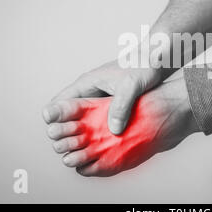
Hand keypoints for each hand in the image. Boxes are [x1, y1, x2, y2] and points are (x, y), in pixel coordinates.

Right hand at [43, 77, 197, 175]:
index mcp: (87, 83)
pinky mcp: (112, 105)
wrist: (157, 59)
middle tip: (71, 149)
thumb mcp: (131, 86)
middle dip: (68, 131)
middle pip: (69, 115)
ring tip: (86, 152)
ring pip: (84, 120)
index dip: (54, 119)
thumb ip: (121, 106)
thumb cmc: (142, 66)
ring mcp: (101, 99)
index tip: (57, 135)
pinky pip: (100, 121)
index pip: (60, 103)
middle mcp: (90, 91)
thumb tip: (113, 130)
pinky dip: (99, 132)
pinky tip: (105, 145)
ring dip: (84, 134)